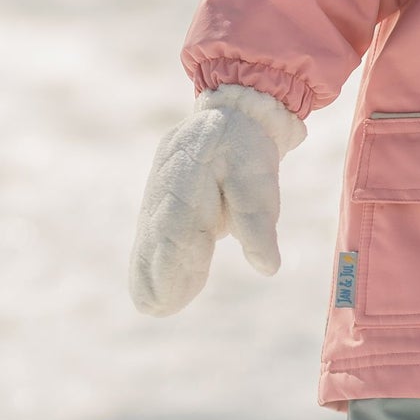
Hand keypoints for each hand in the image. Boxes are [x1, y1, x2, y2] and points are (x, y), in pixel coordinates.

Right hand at [129, 84, 305, 316]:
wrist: (232, 112)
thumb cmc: (248, 148)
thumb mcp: (259, 178)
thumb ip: (258, 223)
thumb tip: (268, 267)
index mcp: (192, 171)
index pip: (180, 223)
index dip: (172, 261)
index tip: (169, 293)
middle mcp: (167, 181)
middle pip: (160, 232)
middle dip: (160, 271)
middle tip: (160, 307)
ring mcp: (159, 187)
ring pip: (152, 234)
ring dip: (152, 270)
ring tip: (155, 306)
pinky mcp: (159, 196)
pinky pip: (152, 232)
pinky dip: (152, 259)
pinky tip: (151, 291)